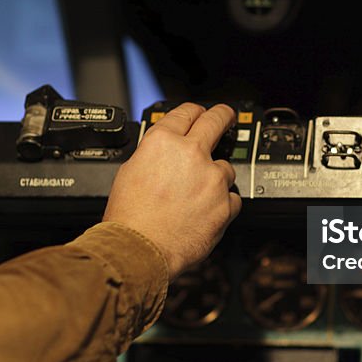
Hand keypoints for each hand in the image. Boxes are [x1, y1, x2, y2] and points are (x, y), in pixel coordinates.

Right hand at [103, 103, 241, 278]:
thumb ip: (154, 154)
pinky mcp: (226, 203)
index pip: (187, 111)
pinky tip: (205, 213)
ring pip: (226, 167)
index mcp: (163, 142)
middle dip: (223, 116)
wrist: (140, 250)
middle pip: (217, 119)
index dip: (195, 111)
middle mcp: (191, 153)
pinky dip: (222, 204)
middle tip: (226, 118)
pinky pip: (232, 197)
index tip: (200, 114)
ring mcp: (212, 178)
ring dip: (216, 176)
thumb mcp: (130, 171)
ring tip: (198, 195)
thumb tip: (164, 152)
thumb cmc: (130, 218)